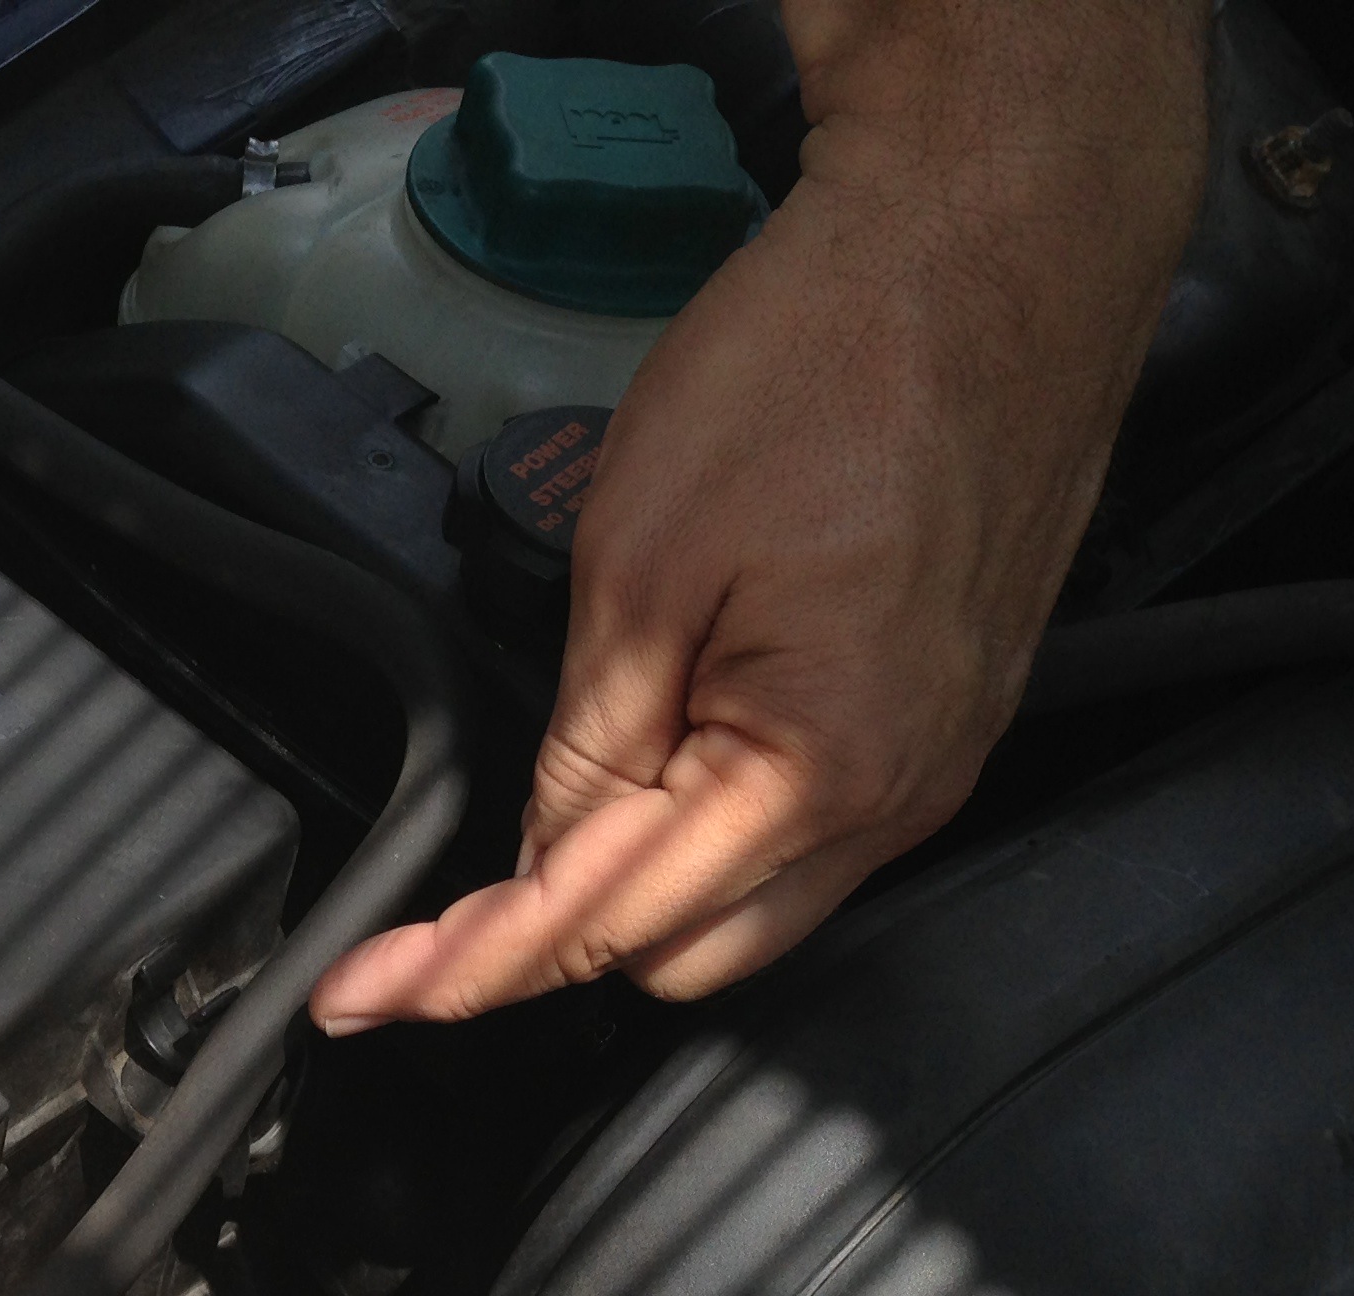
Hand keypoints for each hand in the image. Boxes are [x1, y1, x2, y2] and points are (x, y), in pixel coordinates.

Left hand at [311, 0, 1206, 1029]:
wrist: (991, 241)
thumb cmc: (830, 361)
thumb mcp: (637, 562)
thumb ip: (585, 746)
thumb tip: (546, 859)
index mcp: (820, 769)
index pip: (604, 926)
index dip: (467, 967)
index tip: (362, 996)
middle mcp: (899, 797)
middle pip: (685, 956)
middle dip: (555, 938)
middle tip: (436, 908)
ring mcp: (937, 763)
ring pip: (751, 909)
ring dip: (637, 886)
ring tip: (558, 799)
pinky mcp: (946, 718)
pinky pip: (811, 833)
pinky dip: (714, 826)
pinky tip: (657, 758)